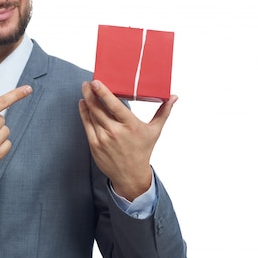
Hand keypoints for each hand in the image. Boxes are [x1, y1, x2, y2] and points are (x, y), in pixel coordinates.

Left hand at [78, 80, 176, 200]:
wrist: (130, 175)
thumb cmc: (143, 150)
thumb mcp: (155, 131)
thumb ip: (163, 112)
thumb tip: (174, 97)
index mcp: (131, 126)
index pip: (115, 106)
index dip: (104, 93)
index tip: (97, 82)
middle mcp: (116, 132)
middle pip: (99, 108)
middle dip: (91, 93)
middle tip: (87, 82)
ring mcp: (103, 138)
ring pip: (92, 115)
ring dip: (87, 100)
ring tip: (85, 88)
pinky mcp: (94, 144)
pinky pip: (87, 124)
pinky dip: (84, 112)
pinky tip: (83, 103)